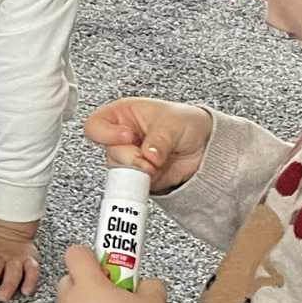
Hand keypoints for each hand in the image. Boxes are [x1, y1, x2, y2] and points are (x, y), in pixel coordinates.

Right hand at [82, 97, 213, 192]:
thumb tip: (149, 156)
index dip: (107, 133)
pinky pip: (132, 187)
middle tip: (147, 159)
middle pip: (109, 153)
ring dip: (138, 172)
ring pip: (119, 172)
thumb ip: (158, 140)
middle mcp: (121, 138)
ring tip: (155, 167)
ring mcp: (129, 159)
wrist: (205, 146)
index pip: (96, 125)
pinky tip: (155, 175)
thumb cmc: (185, 123)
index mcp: (122, 115)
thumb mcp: (172, 123)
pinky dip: (143, 184)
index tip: (128, 136)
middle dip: (129, 158)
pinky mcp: (138, 178)